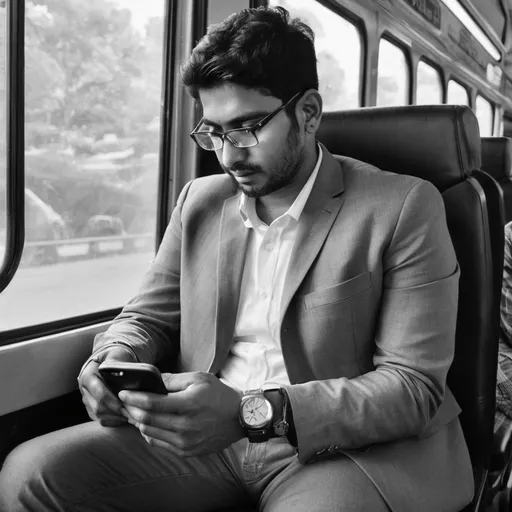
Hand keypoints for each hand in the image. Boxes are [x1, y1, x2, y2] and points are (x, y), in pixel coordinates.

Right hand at [78, 347, 135, 426]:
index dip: (112, 401)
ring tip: (132, 414)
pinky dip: (114, 420)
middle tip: (133, 412)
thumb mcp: (117, 355)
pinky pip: (101, 419)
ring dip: (116, 417)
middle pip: (98, 407)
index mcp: (88, 375)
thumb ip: (118, 363)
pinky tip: (126, 416)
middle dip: (116, 411)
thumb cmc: (115, 356)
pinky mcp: (91, 408)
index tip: (125, 404)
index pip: (99, 393)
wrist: (109, 360)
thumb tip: (124, 373)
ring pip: (99, 416)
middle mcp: (84, 389)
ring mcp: (87, 400)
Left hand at [119, 372, 243, 456]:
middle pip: (147, 420)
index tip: (123, 393)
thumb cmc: (219, 394)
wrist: (239, 418)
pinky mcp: (187, 452)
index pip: (153, 404)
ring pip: (150, 434)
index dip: (134, 398)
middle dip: (131, 410)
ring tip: (133, 412)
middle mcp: (186, 427)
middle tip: (123, 402)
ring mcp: (186, 442)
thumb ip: (172, 379)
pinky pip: (159, 444)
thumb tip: (151, 380)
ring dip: (138, 422)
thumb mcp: (199, 378)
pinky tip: (148, 424)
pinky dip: (149, 433)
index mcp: (190, 405)